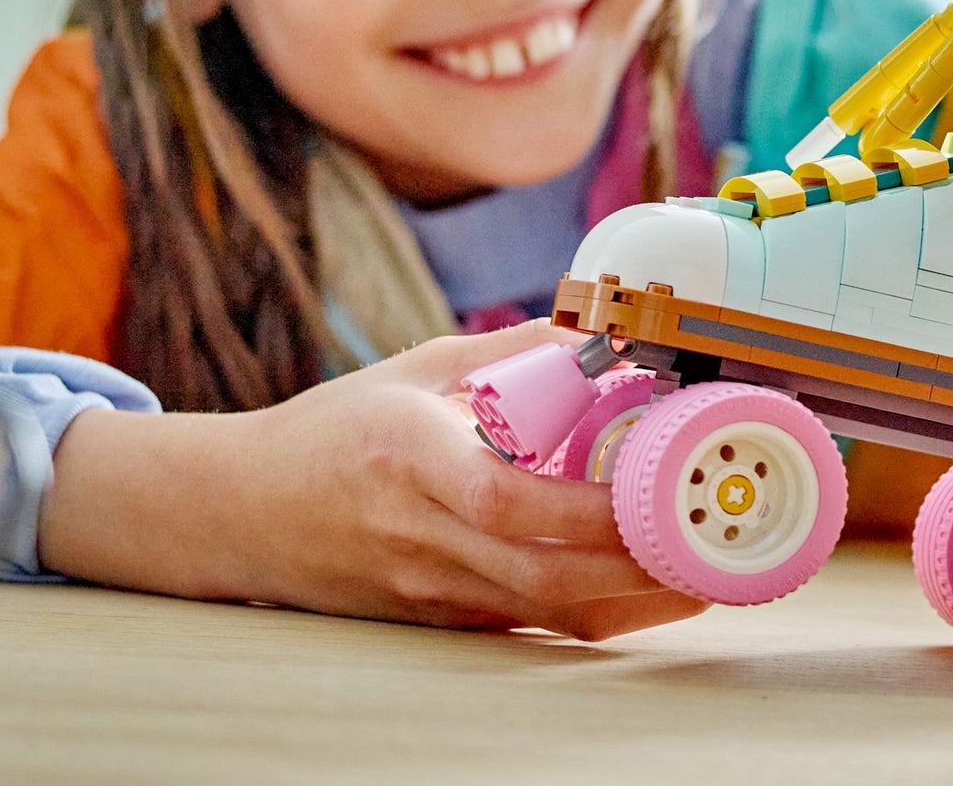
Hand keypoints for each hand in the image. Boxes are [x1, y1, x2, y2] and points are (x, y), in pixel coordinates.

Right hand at [41, 321, 706, 640]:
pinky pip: (529, 626)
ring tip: (706, 569)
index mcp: (412, 460)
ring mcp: (430, 590)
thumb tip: (596, 326)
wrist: (243, 512)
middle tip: (710, 538)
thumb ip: (507, 351)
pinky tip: (649, 589)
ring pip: (544, 615)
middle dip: (637, 568)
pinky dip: (595, 613)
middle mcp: (423, 537)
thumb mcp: (414, 369)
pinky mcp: (439, 619)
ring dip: (631, 600)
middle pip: (541, 577)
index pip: (506, 501)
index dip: (585, 509)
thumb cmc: (334, 432)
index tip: (653, 490)